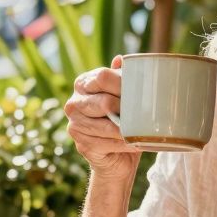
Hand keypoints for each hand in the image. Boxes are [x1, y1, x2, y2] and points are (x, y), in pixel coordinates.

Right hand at [64, 56, 139, 179]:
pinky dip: (126, 144)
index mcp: (82, 84)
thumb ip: (120, 77)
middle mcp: (73, 104)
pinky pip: (109, 143)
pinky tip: (136, 144)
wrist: (117, 156)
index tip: (139, 91)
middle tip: (143, 113)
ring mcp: (75, 126)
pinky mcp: (82, 146)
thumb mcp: (122, 95)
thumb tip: (120, 60)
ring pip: (108, 125)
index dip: (122, 84)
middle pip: (104, 102)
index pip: (102, 77)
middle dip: (126, 109)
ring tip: (142, 130)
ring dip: (128, 129)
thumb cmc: (121, 119)